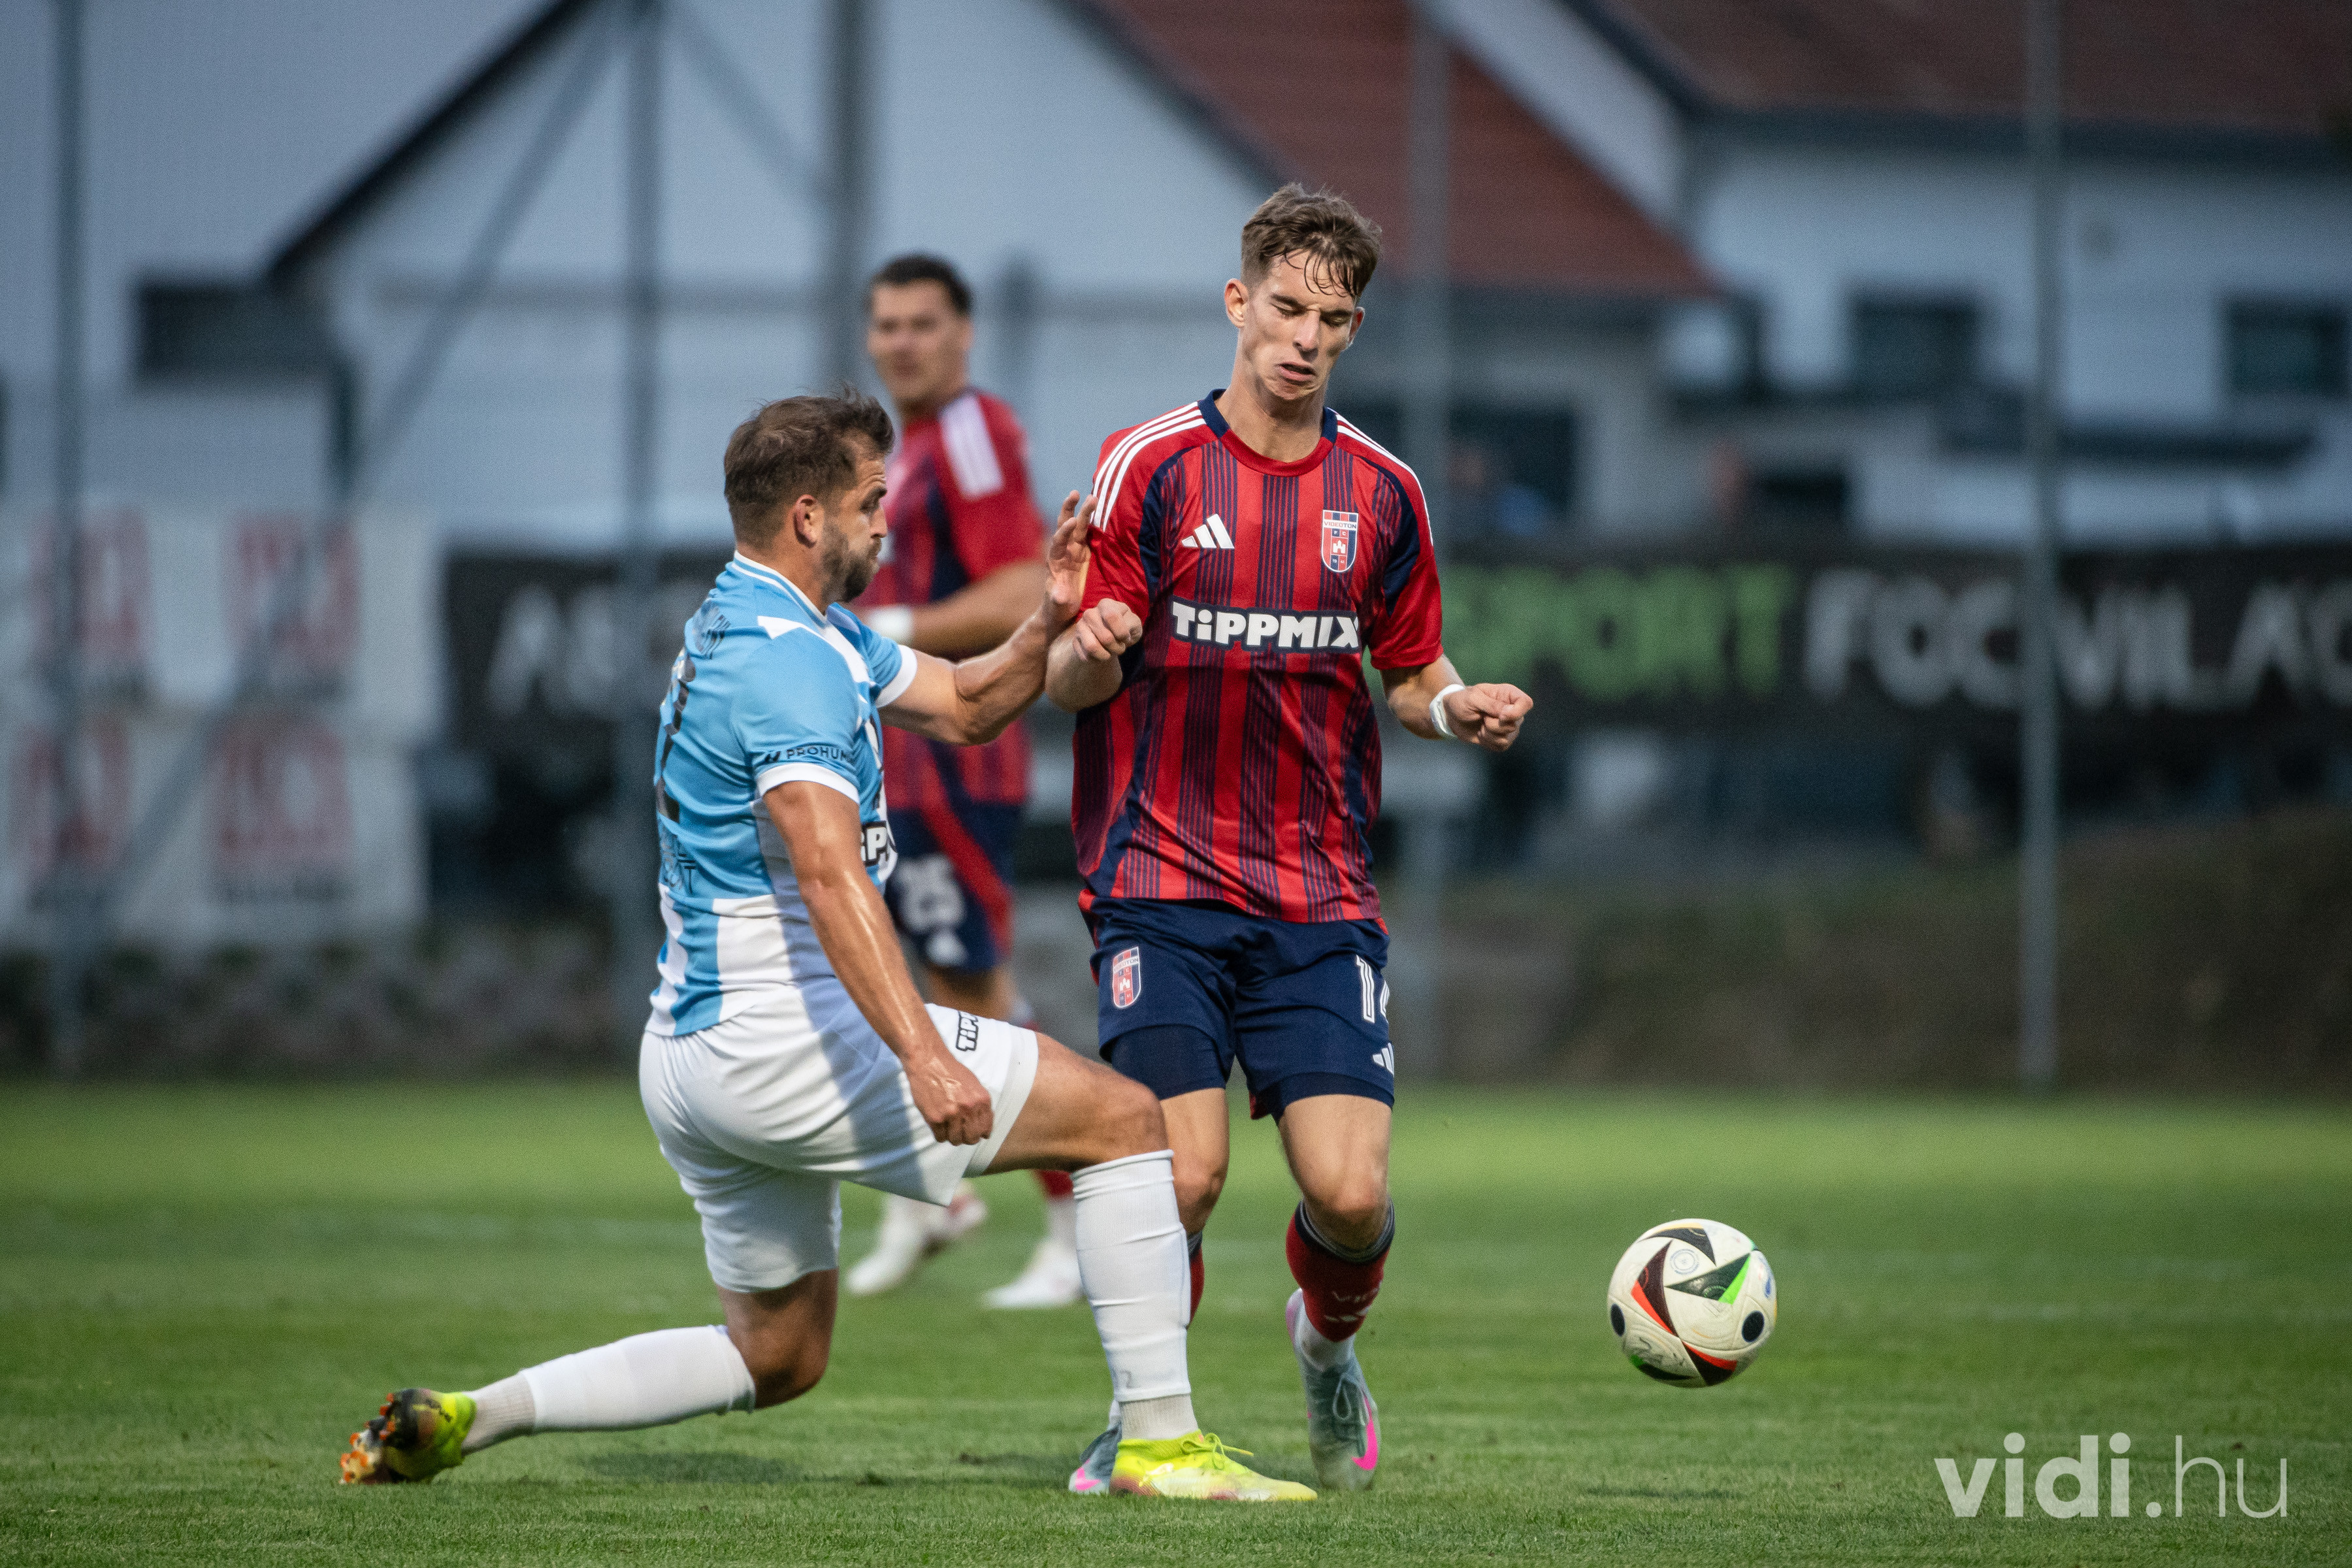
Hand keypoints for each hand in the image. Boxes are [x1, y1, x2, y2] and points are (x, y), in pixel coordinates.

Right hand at [905, 1041, 994, 1145]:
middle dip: (966, 1137)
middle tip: (960, 1132)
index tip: (975, 1133)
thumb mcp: (974, 1084)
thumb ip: (980, 1104)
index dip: (980, 1133)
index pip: (985, 1128)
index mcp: (981, 1100)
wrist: (929, 1062)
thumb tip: (984, 1125)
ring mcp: (951, 1115)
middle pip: (971, 1138)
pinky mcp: (935, 1119)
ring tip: (948, 1127)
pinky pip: (940, 1138)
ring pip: (955, 1140)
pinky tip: (939, 1125)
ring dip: (952, 1136)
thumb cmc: (951, 1071)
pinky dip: (940, 1134)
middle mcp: (969, 1109)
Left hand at [1044, 492, 1096, 629]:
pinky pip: (1092, 535)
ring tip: (1094, 496)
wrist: (1063, 610)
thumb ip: (1058, 598)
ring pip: (1080, 527)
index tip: (1072, 522)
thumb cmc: (1058, 608)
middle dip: (1069, 510)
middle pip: (1066, 526)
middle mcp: (1064, 551)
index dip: (1063, 531)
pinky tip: (1105, 511)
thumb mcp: (1058, 605)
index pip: (1057, 541)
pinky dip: (1097, 523)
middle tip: (1075, 493)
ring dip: (1086, 512)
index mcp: (1055, 560)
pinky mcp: (1087, 554)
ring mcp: (1076, 551)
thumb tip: (1059, 595)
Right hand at [1070, 598, 1143, 662]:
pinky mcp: (1075, 641)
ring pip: (1092, 647)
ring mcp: (1080, 627)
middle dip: (1117, 648)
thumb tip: (1121, 634)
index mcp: (1106, 604)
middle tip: (1120, 647)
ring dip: (1106, 655)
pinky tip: (1101, 654)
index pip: (1111, 616)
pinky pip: (1085, 656)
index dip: (1121, 632)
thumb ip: (1131, 625)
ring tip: (1110, 652)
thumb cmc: (1125, 628)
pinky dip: (1097, 660)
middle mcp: (1090, 613)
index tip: (1126, 638)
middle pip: (1105, 637)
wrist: (1111, 638)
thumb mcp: (1134, 624)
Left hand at [1441, 683, 1532, 751]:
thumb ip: (1492, 705)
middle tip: (1482, 717)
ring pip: (1507, 738)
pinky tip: (1481, 733)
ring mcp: (1509, 726)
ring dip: (1488, 734)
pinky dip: (1487, 742)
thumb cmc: (1462, 701)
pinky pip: (1501, 747)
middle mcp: (1513, 711)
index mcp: (1509, 695)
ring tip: (1481, 724)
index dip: (1517, 712)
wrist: (1453, 716)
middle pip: (1514, 724)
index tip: (1501, 716)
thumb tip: (1509, 714)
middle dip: (1493, 725)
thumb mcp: (1473, 698)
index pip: (1526, 703)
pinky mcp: (1503, 739)